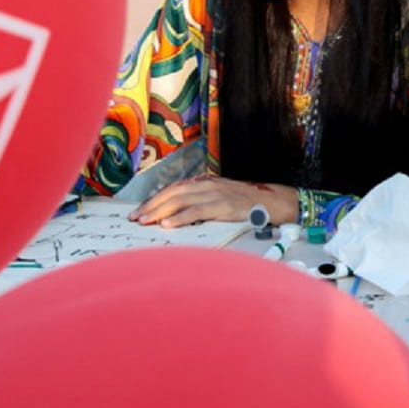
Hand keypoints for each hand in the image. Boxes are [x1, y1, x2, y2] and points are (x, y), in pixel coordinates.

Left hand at [131, 175, 296, 227]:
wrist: (273, 202)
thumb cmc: (246, 203)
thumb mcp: (220, 198)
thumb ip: (201, 203)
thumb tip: (177, 216)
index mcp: (204, 183)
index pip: (173, 190)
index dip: (154, 200)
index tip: (139, 211)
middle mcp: (207, 185)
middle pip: (172, 193)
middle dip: (151, 206)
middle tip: (135, 218)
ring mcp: (215, 194)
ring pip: (181, 200)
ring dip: (160, 211)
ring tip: (146, 221)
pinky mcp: (224, 206)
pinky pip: (198, 211)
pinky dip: (181, 217)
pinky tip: (168, 224)